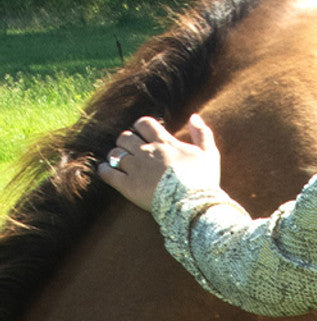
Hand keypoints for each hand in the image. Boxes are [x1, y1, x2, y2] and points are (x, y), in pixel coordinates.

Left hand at [98, 114, 220, 211]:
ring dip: (116, 155)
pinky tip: (104, 170)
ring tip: (119, 161)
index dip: (140, 127)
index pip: (143, 123)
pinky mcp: (127, 186)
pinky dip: (104, 170)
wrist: (193, 204)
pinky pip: (108, 173)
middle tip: (131, 150)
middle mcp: (146, 152)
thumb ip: (202, 133)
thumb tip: (193, 116)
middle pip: (125, 137)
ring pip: (115, 153)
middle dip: (126, 141)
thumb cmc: (203, 180)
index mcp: (164, 142)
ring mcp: (135, 168)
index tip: (143, 134)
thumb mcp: (209, 154)